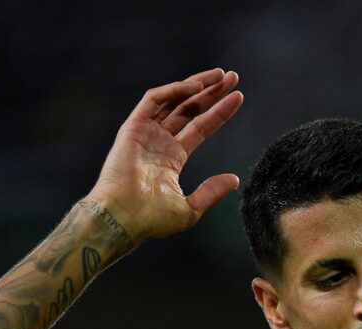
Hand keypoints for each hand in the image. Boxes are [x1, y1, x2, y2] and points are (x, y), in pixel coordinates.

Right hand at [87, 68, 243, 244]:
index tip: (238, 97)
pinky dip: (174, 90)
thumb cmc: (151, 219)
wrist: (123, 218)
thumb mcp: (190, 209)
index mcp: (171, 158)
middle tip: (233, 77)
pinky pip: (154, 100)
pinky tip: (197, 87)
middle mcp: (159, 142)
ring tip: (221, 75)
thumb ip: (211, 192)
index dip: (219, 112)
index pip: (201, 127)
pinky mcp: (132, 127)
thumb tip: (234, 179)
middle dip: (211, 92)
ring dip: (197, 85)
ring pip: (174, 100)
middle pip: (190, 109)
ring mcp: (145, 133)